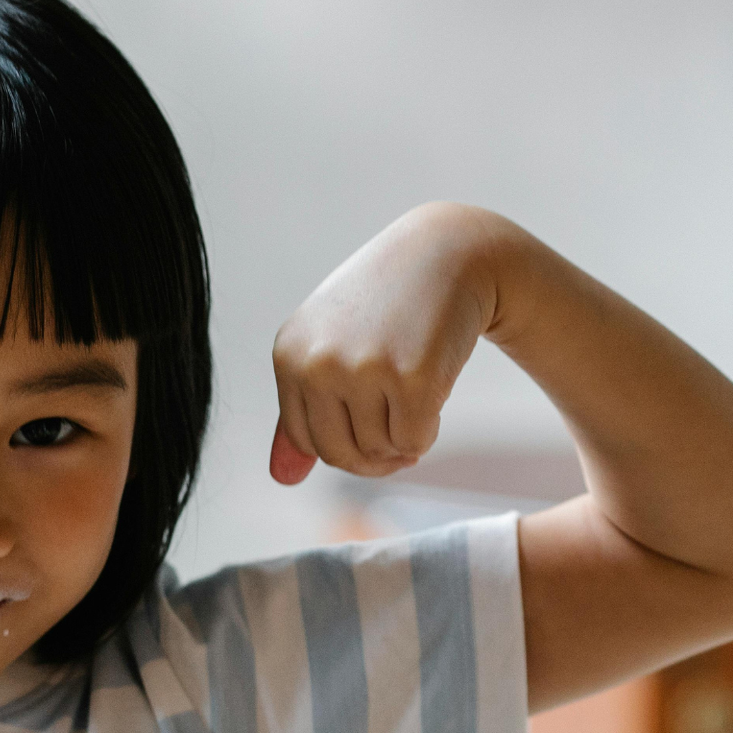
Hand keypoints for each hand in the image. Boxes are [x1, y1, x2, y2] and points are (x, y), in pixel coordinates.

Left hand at [267, 202, 499, 484]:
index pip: (305, 439)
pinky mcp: (411, 377)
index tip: (371, 433)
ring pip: (378, 450)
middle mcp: (317, 362)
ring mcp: (363, 369)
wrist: (449, 253)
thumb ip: (302, 413)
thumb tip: (283, 479)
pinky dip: (427, 432)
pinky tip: (433, 396)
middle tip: (400, 438)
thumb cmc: (385, 306)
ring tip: (415, 401)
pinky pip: (413, 441)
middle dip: (372, 457)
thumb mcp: (329, 348)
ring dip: (402, 440)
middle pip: (338, 453)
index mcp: (289, 355)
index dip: (343, 448)